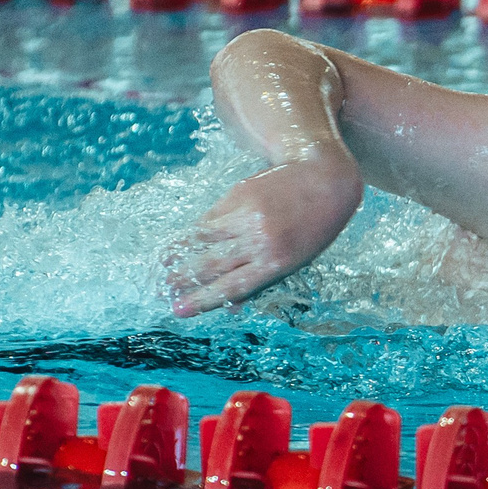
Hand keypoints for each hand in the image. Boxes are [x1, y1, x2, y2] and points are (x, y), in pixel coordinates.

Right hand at [163, 159, 357, 316]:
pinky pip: (211, 217)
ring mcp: (247, 216)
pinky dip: (198, 230)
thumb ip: (261, 282)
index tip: (178, 309)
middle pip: (211, 265)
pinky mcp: (239, 194)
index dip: (202, 300)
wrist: (325, 178)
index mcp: (276, 264)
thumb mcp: (295, 261)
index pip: (231, 287)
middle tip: (162, 288)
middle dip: (183, 279)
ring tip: (163, 264)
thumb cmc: (312, 228)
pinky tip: (186, 239)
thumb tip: (230, 307)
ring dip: (179, 252)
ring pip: (203, 238)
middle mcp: (259, 241)